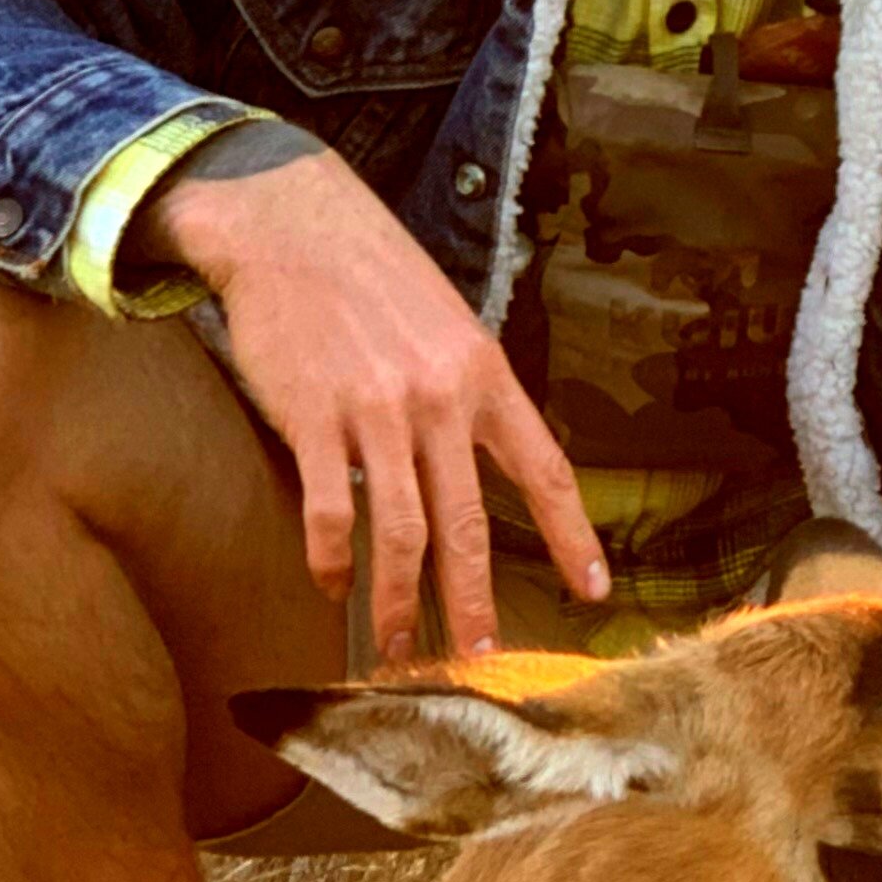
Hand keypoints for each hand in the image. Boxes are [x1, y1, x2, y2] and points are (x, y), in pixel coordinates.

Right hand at [138, 142, 607, 656]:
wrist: (288, 222)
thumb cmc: (372, 275)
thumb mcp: (449, 323)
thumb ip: (471, 394)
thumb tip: (486, 464)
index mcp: (485, 376)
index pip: (544, 470)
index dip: (572, 536)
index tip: (594, 590)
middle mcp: (440, 399)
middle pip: (467, 525)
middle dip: (475, 603)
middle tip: (482, 658)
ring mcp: (376, 411)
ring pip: (399, 533)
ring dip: (398, 603)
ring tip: (398, 649)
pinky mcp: (312, 416)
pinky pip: (330, 510)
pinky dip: (331, 561)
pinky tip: (332, 587)